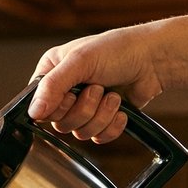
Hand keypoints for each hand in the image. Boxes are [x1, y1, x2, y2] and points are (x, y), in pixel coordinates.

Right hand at [27, 25, 165, 142]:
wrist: (155, 60)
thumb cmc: (119, 50)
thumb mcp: (79, 61)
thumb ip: (52, 86)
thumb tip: (33, 112)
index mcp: (52, 72)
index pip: (39, 105)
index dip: (56, 106)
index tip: (71, 94)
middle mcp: (65, 91)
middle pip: (59, 123)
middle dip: (84, 108)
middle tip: (97, 89)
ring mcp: (84, 107)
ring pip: (79, 132)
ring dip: (101, 115)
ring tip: (113, 96)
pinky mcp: (102, 119)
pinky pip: (97, 138)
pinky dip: (111, 126)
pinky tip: (120, 110)